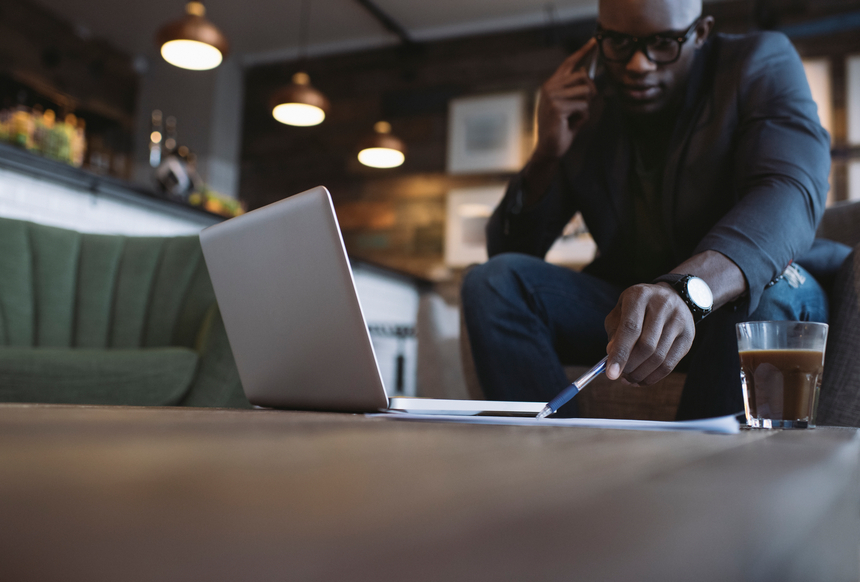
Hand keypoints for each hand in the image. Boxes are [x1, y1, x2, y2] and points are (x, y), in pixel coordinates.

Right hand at [534, 38, 597, 159]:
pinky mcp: (557, 108)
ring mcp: (552, 97)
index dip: (583, 52)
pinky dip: (582, 118)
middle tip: (583, 107)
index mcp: (551, 84)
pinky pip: (584, 107)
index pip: (569, 63)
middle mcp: (550, 87)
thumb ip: (575, 90)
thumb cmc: (561, 128)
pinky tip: (571, 124)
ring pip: (586, 92)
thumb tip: (587, 74)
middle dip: (590, 92)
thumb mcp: (568, 105)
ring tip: (574, 117)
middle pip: (583, 77)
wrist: (548, 149)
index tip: (594, 42)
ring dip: (586, 107)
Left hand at [603, 283, 694, 385]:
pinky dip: (653, 377)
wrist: (668, 296)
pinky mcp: (688, 335)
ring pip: (659, 357)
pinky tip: (642, 380)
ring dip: (640, 374)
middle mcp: (662, 305)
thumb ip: (614, 333)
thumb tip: (612, 356)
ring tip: (628, 379)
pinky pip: (670, 364)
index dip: (620, 353)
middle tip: (620, 376)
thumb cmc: (636, 308)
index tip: (610, 375)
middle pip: (647, 346)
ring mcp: (679, 320)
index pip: (630, 328)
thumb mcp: (619, 313)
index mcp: (640, 295)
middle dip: (630, 366)